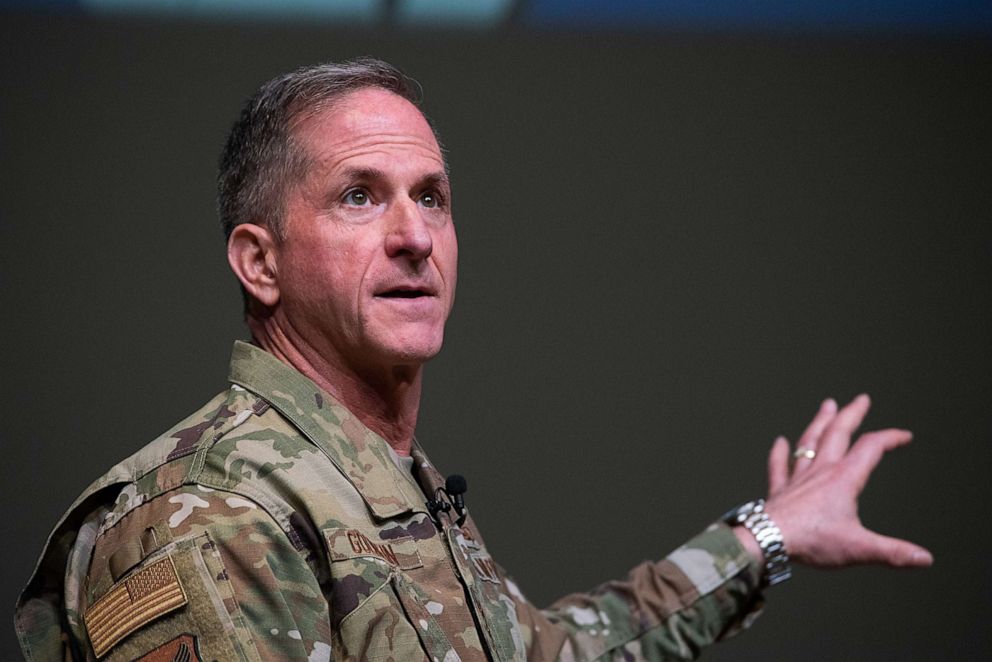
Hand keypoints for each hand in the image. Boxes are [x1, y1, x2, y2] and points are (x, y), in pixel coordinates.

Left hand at [743, 394, 932, 567]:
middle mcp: (820, 472)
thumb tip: (924, 558)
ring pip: (809, 442)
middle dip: (852, 414)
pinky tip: (779, 441)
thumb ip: (893, 552)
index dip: (890, 438)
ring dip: (820, 422)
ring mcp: (797, 479)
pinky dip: (779, 453)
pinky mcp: (780, 491)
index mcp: (843, 479)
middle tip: (861, 399)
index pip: (871, 449)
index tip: (904, 435)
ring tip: (827, 405)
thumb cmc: (811, 542)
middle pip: (838, 434)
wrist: (766, 541)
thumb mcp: (859, 548)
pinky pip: (778, 467)